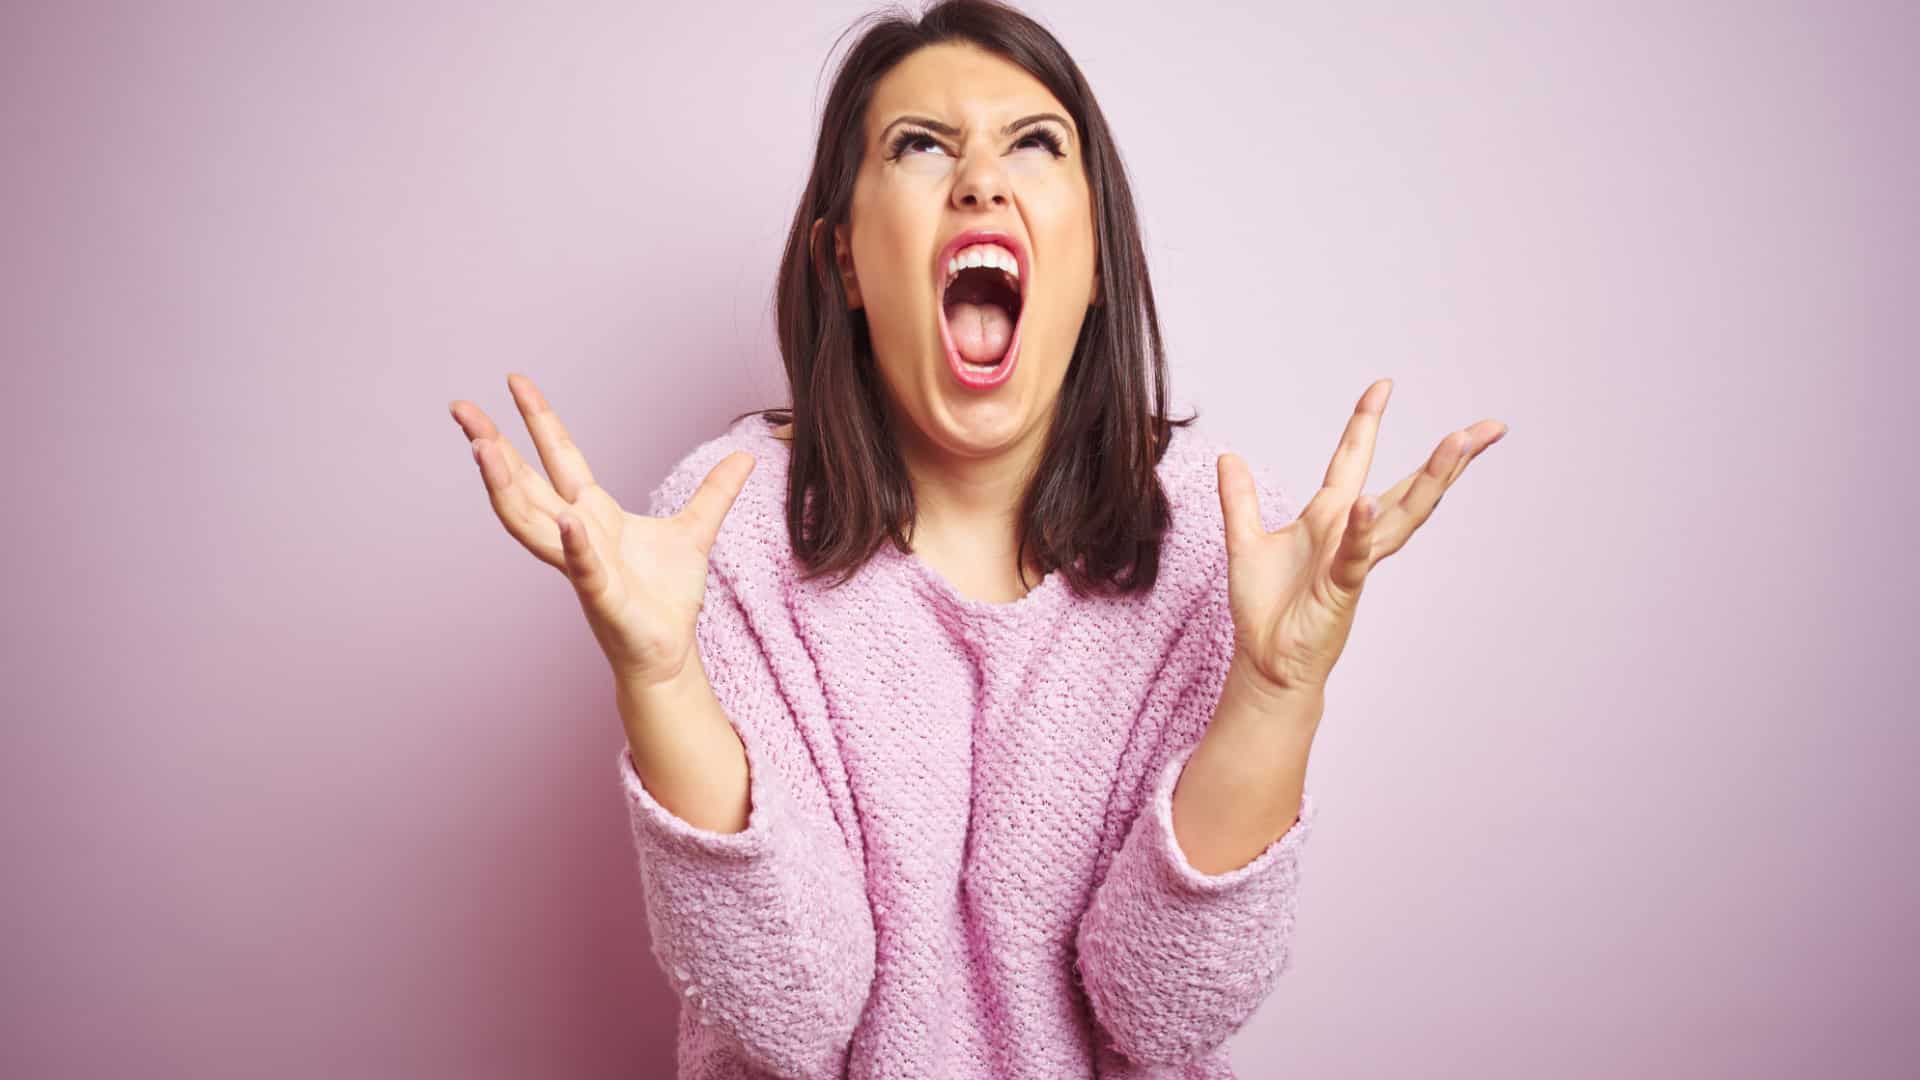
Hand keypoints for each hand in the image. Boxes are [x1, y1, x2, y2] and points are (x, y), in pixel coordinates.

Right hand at [449, 373, 755, 686]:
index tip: (515, 381)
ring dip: (505, 487)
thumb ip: (715, 492)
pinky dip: (576, 545)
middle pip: (524, 483)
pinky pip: (584, 568)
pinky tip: (569, 521)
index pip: (559, 456)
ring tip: (483, 450)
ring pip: (532, 523)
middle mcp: (576, 535)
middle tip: (461, 409)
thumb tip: (745, 455)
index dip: (539, 419)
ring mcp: (583, 566)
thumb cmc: (666, 598)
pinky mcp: (604, 598)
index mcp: (594, 512)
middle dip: (492, 445)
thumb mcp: (696, 531)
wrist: (669, 654)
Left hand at [1217, 378, 1506, 696]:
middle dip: (1447, 458)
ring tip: (1457, 445)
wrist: (1265, 662)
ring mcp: (1353, 560)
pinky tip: (1369, 501)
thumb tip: (1227, 457)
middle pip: (1409, 487)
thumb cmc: (1266, 609)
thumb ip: (1240, 500)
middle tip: (1484, 428)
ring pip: (1400, 514)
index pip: (1354, 459)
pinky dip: (1362, 528)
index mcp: (1330, 517)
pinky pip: (1354, 553)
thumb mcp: (1245, 542)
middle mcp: (1351, 534)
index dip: (1366, 422)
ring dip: (1430, 480)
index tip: (1384, 384)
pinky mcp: (1341, 588)